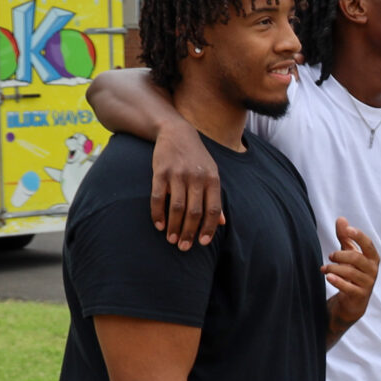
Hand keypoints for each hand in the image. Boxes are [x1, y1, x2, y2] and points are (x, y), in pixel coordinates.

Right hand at [149, 120, 224, 248]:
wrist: (176, 133)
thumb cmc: (197, 159)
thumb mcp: (212, 174)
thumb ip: (216, 198)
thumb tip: (222, 223)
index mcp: (212, 179)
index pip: (213, 209)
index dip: (209, 228)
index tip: (203, 243)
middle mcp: (196, 178)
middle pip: (194, 212)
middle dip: (189, 232)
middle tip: (183, 247)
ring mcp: (177, 175)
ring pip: (176, 208)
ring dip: (173, 227)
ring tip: (171, 240)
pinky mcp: (160, 172)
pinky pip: (158, 198)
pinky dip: (158, 214)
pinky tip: (159, 225)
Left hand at [323, 217, 379, 333]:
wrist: (352, 302)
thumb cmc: (352, 273)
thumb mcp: (348, 254)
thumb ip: (345, 237)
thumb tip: (341, 219)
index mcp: (372, 258)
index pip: (368, 244)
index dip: (359, 236)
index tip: (348, 229)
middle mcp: (372, 270)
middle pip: (357, 258)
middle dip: (340, 255)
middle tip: (330, 256)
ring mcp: (367, 284)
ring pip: (350, 272)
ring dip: (334, 268)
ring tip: (324, 268)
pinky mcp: (360, 296)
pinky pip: (349, 287)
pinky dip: (337, 281)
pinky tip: (328, 277)